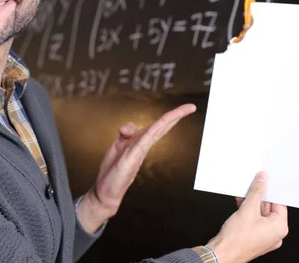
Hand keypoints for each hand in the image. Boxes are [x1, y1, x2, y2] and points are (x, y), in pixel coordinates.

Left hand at [77, 104, 196, 232]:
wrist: (106, 193)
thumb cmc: (113, 172)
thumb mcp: (118, 147)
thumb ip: (126, 134)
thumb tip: (128, 127)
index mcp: (140, 141)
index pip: (157, 125)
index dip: (170, 116)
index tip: (184, 109)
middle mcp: (143, 145)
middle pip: (162, 126)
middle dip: (176, 115)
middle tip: (191, 107)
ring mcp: (140, 150)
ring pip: (157, 130)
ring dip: (171, 119)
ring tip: (184, 111)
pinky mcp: (133, 157)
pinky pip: (145, 140)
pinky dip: (155, 130)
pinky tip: (163, 123)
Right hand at [206, 172, 288, 262]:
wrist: (222, 253)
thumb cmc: (236, 240)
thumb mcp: (248, 210)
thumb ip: (256, 192)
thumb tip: (262, 180)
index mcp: (279, 228)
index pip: (279, 204)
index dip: (270, 191)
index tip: (264, 182)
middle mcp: (274, 234)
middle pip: (268, 208)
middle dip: (258, 196)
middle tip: (251, 185)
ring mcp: (263, 236)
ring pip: (259, 213)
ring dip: (251, 203)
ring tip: (242, 194)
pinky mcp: (253, 236)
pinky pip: (253, 219)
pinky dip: (247, 211)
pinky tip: (240, 203)